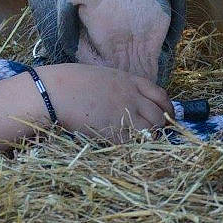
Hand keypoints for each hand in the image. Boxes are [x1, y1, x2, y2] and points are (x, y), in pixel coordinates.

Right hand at [38, 63, 173, 139]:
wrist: (54, 92)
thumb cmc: (70, 80)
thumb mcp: (101, 75)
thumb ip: (118, 85)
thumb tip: (126, 97)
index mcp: (128, 80)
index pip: (160, 94)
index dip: (168, 107)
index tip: (168, 115)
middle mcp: (131, 96)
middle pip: (159, 115)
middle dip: (162, 125)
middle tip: (158, 133)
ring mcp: (124, 114)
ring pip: (150, 130)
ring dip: (150, 137)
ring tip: (143, 141)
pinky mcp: (114, 132)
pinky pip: (133, 144)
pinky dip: (133, 147)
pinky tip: (127, 147)